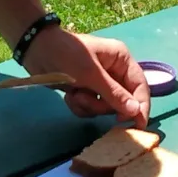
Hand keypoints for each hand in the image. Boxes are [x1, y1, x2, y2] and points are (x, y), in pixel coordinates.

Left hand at [22, 28, 151, 127]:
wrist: (36, 50)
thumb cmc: (67, 55)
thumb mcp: (91, 75)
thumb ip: (115, 94)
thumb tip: (136, 112)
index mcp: (121, 60)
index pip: (140, 86)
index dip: (141, 106)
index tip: (138, 126)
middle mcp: (114, 71)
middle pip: (122, 100)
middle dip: (103, 105)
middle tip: (87, 100)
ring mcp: (99, 82)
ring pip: (105, 106)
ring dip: (89, 105)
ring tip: (75, 94)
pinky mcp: (85, 90)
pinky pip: (90, 108)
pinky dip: (80, 105)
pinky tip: (69, 96)